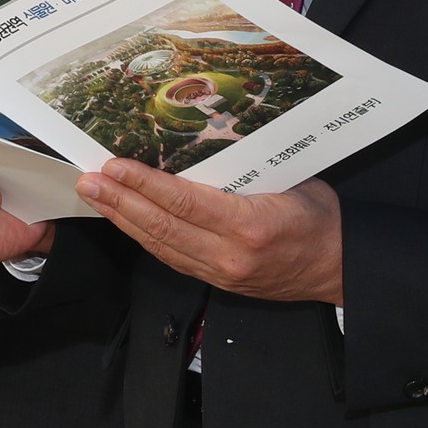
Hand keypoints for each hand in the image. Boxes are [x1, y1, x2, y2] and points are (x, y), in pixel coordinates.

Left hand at [80, 159, 343, 303]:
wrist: (339, 267)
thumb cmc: (320, 219)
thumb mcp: (288, 180)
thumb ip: (242, 169)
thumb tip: (197, 144)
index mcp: (249, 226)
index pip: (183, 202)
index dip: (143, 185)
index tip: (115, 166)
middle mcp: (229, 256)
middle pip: (161, 227)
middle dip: (119, 202)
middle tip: (89, 180)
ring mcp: (221, 275)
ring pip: (160, 246)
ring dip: (124, 220)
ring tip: (97, 197)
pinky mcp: (218, 283)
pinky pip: (172, 258)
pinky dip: (145, 237)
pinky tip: (126, 220)